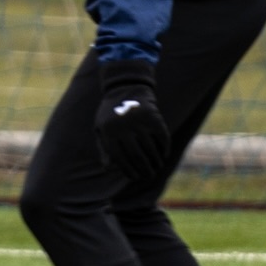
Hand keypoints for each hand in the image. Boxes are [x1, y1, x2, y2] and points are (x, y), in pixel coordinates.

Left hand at [94, 59, 170, 180]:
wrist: (125, 88)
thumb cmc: (111, 114)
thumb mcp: (102, 129)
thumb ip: (104, 148)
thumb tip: (108, 168)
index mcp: (108, 132)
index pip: (119, 157)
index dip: (128, 170)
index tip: (135, 177)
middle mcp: (123, 127)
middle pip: (136, 155)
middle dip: (143, 169)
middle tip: (149, 176)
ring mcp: (138, 121)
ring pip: (150, 148)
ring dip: (155, 161)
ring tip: (156, 168)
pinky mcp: (153, 116)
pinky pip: (161, 137)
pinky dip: (164, 148)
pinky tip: (164, 156)